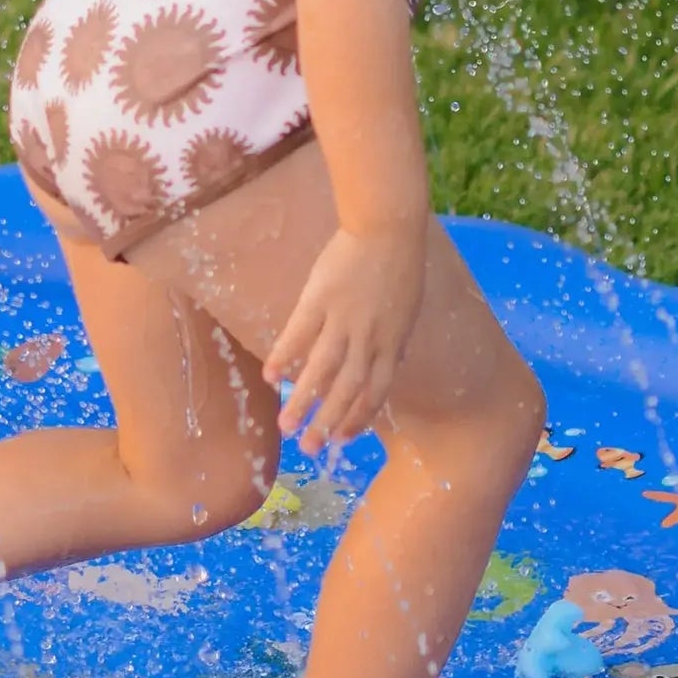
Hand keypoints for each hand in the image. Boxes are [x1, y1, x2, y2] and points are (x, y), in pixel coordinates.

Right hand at [262, 224, 425, 447]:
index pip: (377, 391)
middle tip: (309, 450)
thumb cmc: (400, 265)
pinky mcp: (319, 298)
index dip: (359, 417)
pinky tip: (270, 376)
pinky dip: (284, 356)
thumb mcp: (407, 309)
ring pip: (321, 370)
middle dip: (327, 423)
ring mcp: (343, 319)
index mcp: (393, 341)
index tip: (343, 440)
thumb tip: (390, 365)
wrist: (387, 226)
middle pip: (347, 389)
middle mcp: (369, 337)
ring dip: (302, 401)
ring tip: (285, 426)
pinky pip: (299, 333)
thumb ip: (395, 340)